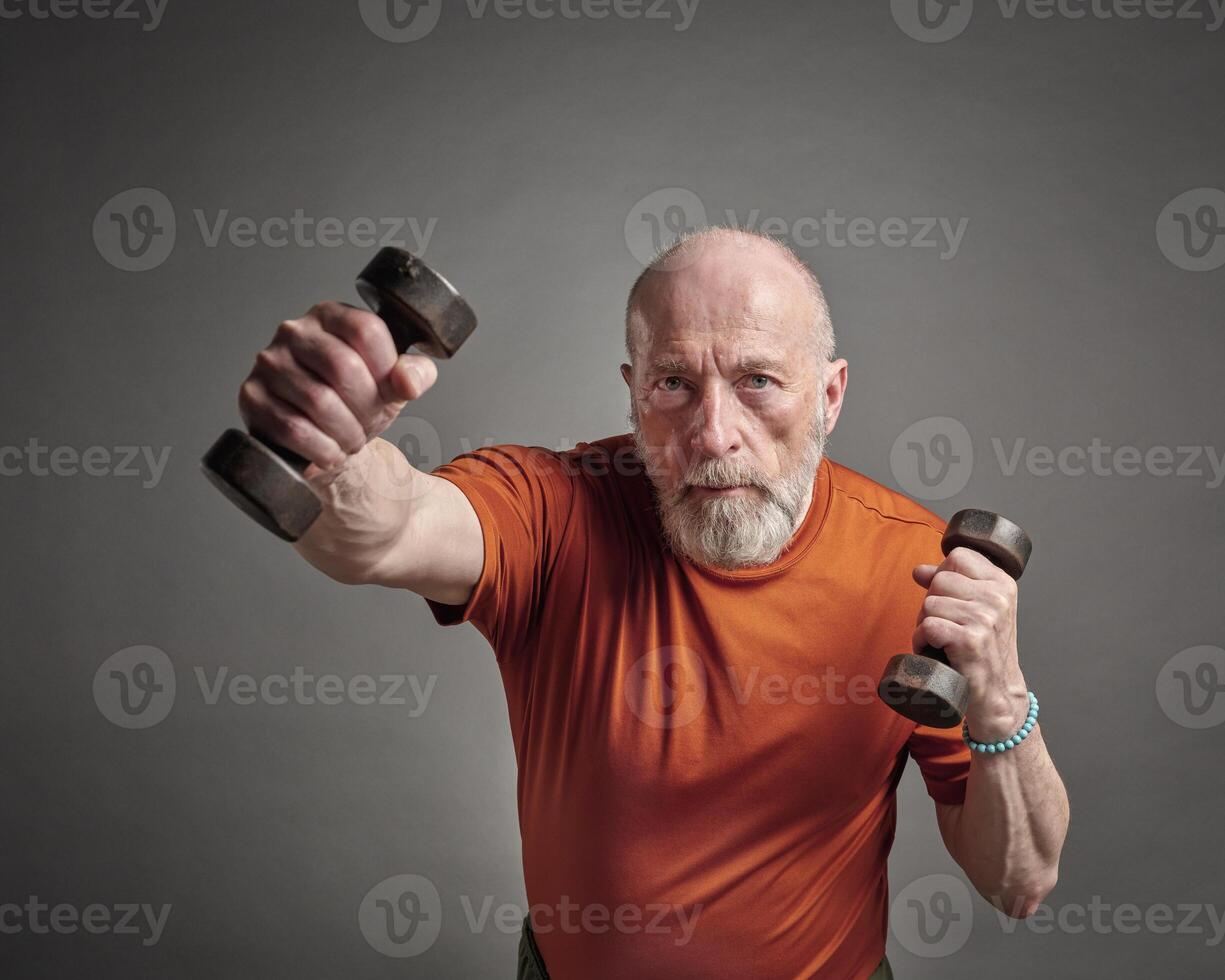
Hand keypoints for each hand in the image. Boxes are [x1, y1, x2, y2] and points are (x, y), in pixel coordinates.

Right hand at [238, 301, 437, 476]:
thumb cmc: (357, 400)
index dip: (386, 370)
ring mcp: (268, 363)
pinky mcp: (252, 397)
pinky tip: (330, 452)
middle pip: (343, 367)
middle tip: (368, 425)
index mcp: (331, 315)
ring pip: (319, 401)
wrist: (322, 436)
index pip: (366, 330)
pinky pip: (292, 428)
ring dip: (346, 433)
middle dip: (366, 407)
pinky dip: (322, 449)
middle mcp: (294, 331)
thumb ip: (414, 374)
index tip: (388, 392)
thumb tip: (408, 381)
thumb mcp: (394, 384)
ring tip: (351, 440)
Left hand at [912, 548, 1029, 739]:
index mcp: (1002, 583)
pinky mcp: (970, 640)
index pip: (957, 557)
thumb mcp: (976, 610)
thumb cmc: (983, 649)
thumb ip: (951, 585)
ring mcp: (985, 618)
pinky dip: (923, 642)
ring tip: (944, 643)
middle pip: (939, 581)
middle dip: (932, 605)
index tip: (951, 600)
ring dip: (925, 626)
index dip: (943, 576)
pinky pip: (927, 626)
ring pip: (929, 604)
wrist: (997, 693)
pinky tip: (938, 654)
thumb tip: (919, 570)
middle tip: (946, 628)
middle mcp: (997, 597)